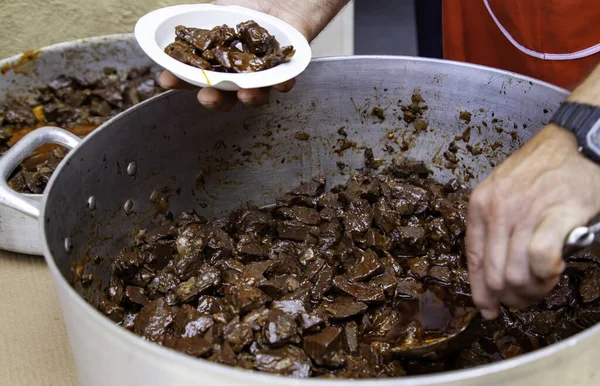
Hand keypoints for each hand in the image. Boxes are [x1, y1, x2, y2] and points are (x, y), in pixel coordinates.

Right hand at [159, 0, 345, 110]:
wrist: (282, 4)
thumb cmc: (250, 11)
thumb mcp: (220, 11)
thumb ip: (201, 22)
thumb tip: (177, 26)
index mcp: (218, 66)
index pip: (195, 78)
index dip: (179, 81)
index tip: (167, 79)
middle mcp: (237, 77)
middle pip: (223, 97)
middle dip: (213, 99)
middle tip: (207, 96)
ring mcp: (260, 78)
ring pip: (254, 96)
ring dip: (248, 98)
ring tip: (245, 94)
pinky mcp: (284, 73)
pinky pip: (284, 83)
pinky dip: (282, 84)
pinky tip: (280, 83)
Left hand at [467, 124, 599, 318]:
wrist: (580, 141)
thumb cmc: (545, 169)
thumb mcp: (504, 191)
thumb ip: (497, 227)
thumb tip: (497, 273)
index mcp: (479, 205)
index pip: (473, 260)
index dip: (480, 291)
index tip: (488, 308)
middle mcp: (495, 209)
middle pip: (494, 275)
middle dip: (510, 298)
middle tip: (525, 300)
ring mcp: (523, 212)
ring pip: (515, 274)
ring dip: (532, 291)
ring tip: (543, 285)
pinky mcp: (555, 214)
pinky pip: (540, 259)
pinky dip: (546, 274)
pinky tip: (554, 271)